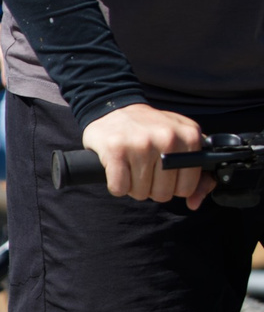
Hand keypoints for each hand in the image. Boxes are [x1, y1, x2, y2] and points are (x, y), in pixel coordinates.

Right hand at [82, 102, 209, 207]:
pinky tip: (118, 170)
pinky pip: (119, 188)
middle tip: (145, 171)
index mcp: (190, 136)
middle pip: (163, 193)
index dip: (174, 186)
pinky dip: (117, 186)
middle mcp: (168, 138)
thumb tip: (194, 202)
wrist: (115, 108)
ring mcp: (141, 144)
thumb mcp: (182, 143)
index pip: (187, 187)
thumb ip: (196, 173)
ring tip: (131, 168)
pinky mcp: (116, 150)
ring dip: (133, 187)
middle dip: (152, 189)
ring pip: (140, 192)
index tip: (164, 174)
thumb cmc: (151, 130)